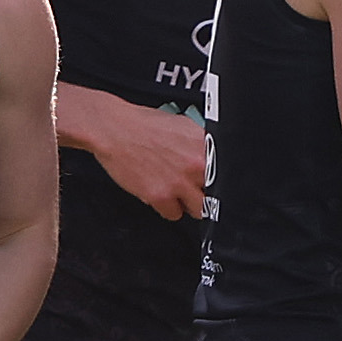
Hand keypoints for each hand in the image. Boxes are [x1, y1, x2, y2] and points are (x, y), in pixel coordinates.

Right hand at [60, 86, 210, 223]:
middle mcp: (195, 165)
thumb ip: (201, 144)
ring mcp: (179, 182)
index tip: (214, 185)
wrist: (115, 130)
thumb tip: (214, 157)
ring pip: (198, 210)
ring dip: (187, 203)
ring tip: (175, 190)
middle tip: (193, 188)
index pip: (226, 174)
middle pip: (215, 196)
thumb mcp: (183, 125)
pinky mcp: (160, 196)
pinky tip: (160, 193)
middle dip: (205, 194)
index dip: (220, 182)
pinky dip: (167, 208)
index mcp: (203, 146)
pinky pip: (173, 214)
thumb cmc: (143, 126)